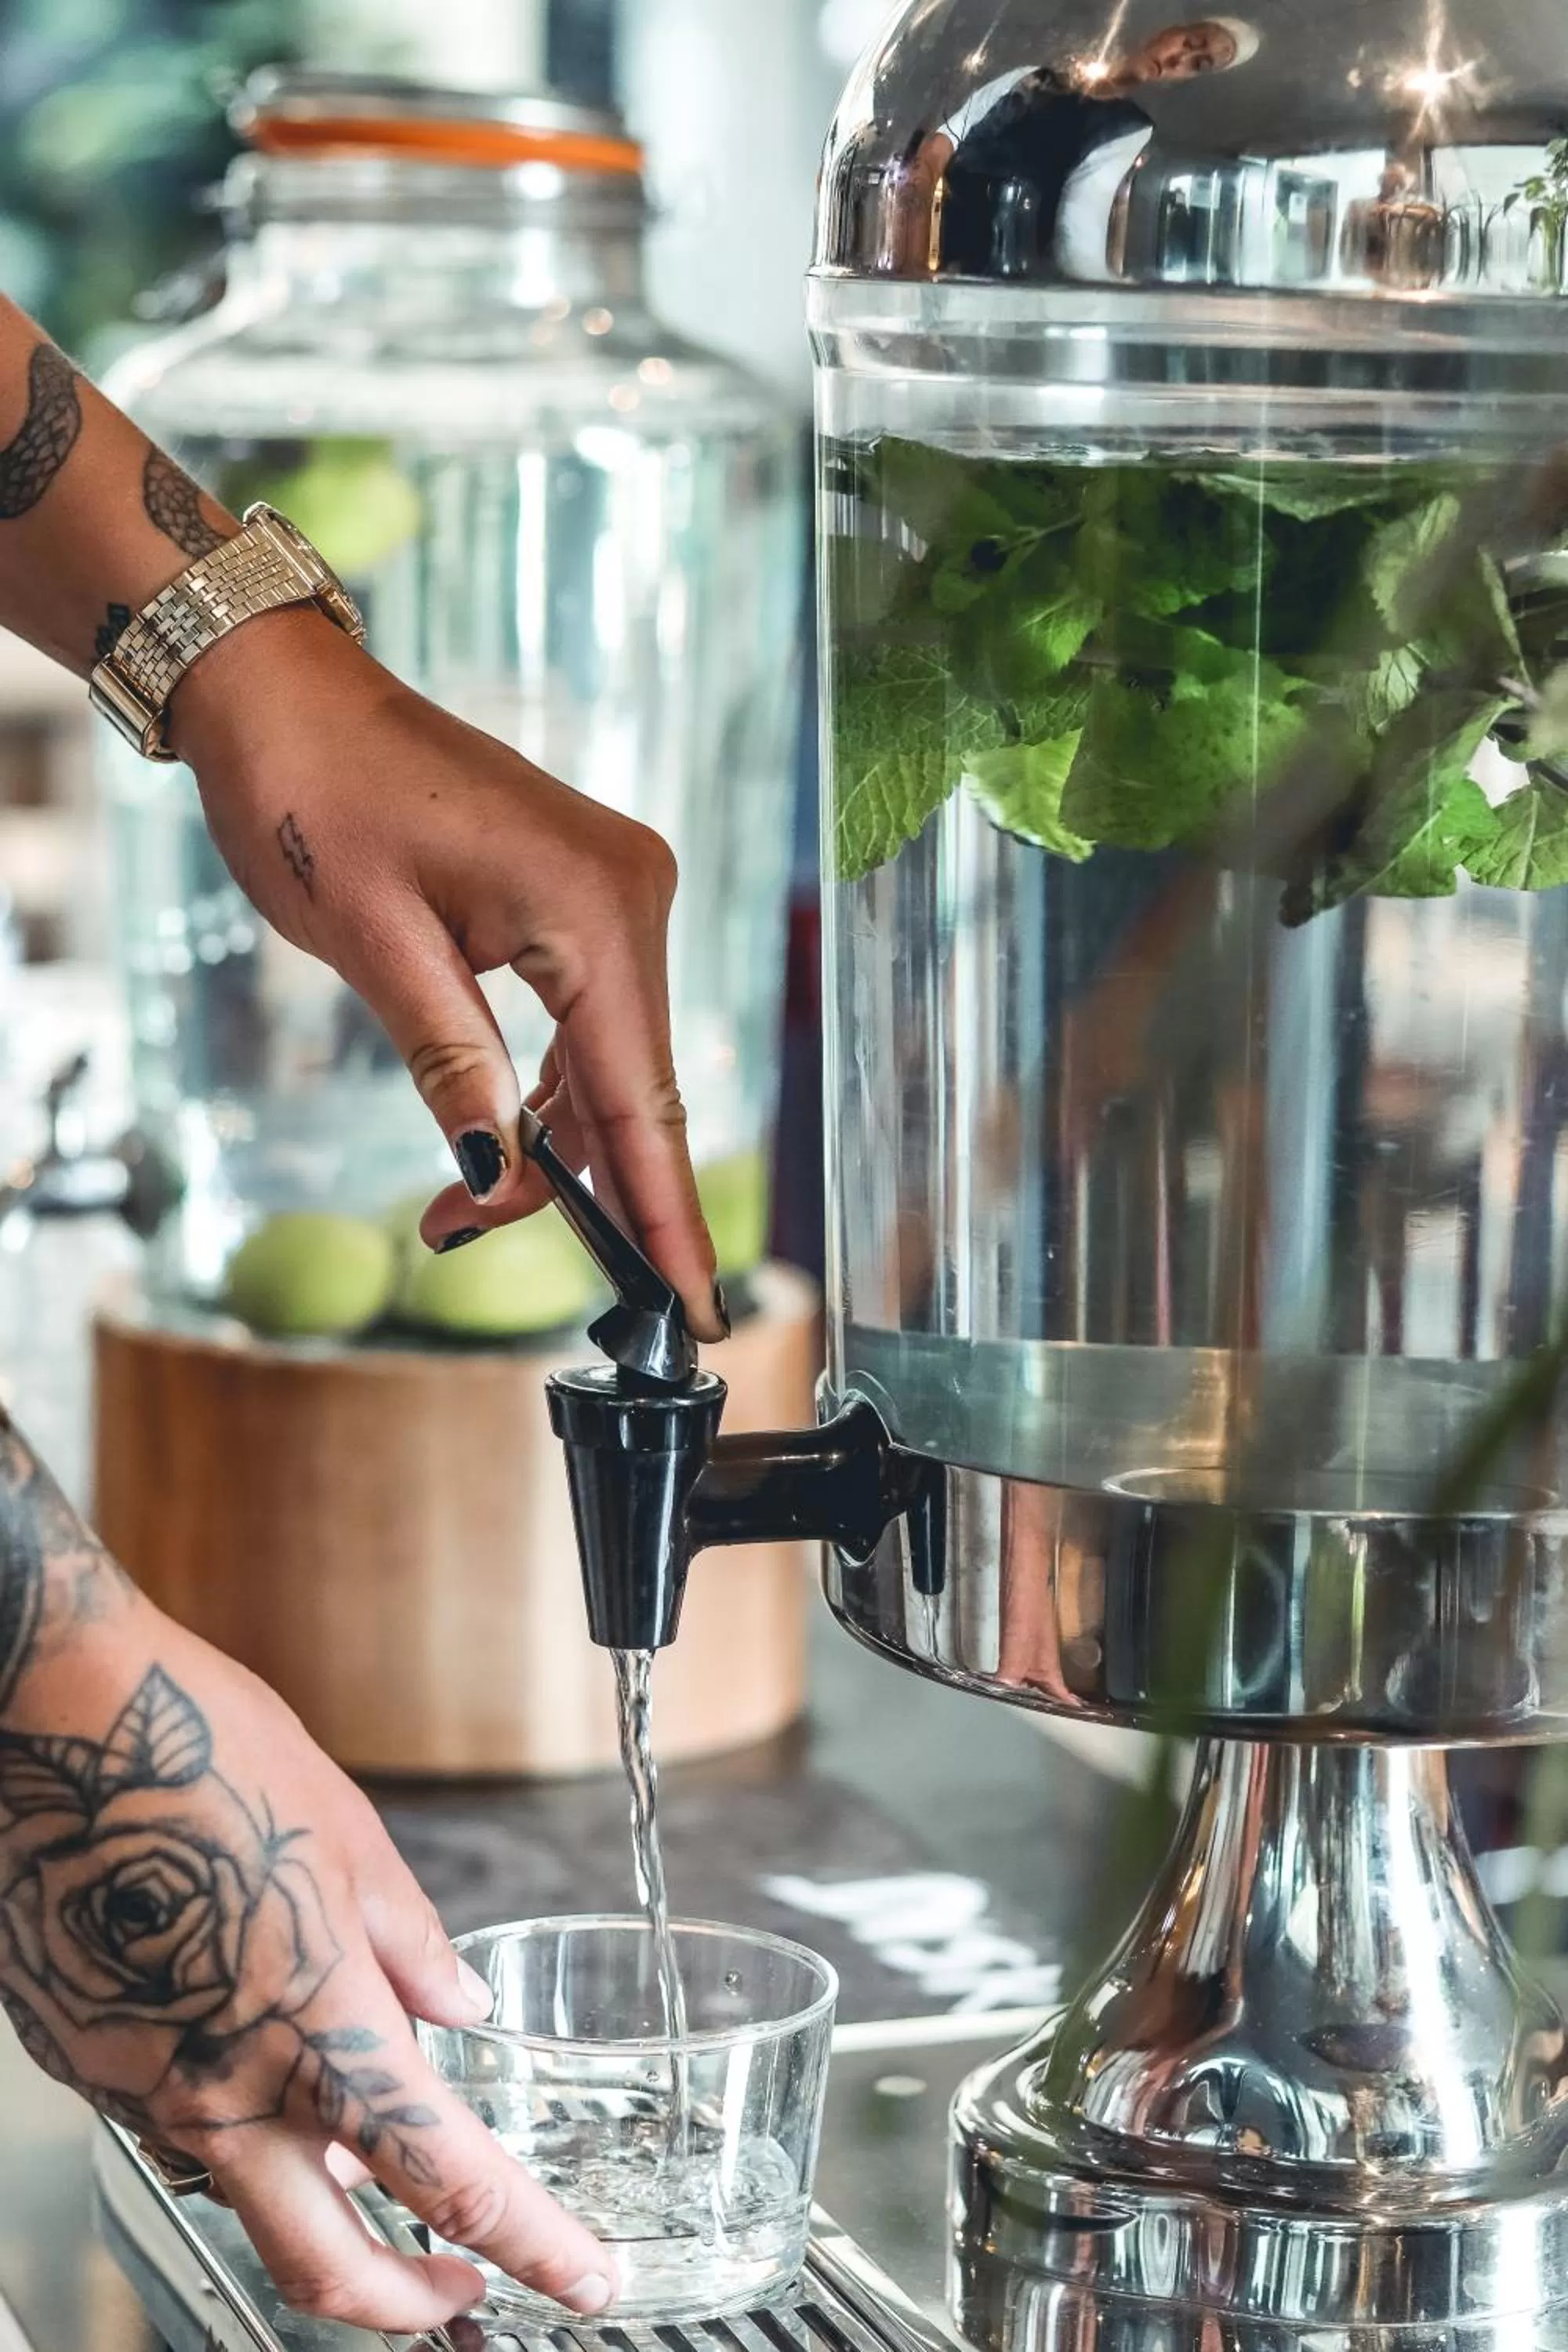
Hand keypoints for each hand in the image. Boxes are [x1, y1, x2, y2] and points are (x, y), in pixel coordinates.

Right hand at [0, 1597, 620, 2331]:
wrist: (51, 1722)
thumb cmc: (200, 1755)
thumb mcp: (348, 1840)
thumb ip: (411, 1945)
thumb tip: (457, 2005)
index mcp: (319, 2031)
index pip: (449, 2181)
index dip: (533, 2248)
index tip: (583, 2279)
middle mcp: (225, 2091)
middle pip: (330, 2269)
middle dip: (408, 2308)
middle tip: (462, 2297)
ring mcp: (144, 2091)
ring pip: (247, 2198)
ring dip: (318, 2205)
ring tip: (365, 2161)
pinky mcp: (85, 2066)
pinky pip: (178, 2130)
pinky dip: (239, 2129)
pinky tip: (257, 2070)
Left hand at [170, 607, 724, 1339]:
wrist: (284, 696)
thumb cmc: (311, 795)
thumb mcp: (373, 946)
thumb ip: (452, 1065)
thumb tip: (501, 1174)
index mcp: (593, 905)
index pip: (643, 1098)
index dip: (664, 1214)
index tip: (694, 1309)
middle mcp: (631, 894)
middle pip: (636, 1090)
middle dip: (581, 1189)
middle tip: (473, 1239)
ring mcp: (615, 892)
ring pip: (612, 1065)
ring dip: (553, 1143)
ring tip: (457, 1203)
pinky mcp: (585, 896)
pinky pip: (588, 1023)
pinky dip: (548, 1090)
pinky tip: (496, 1136)